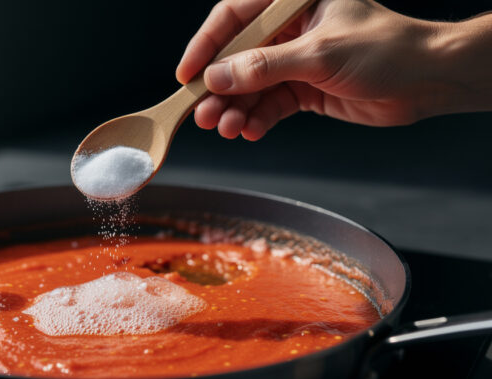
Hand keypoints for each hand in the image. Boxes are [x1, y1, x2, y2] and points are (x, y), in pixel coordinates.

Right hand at [177, 0, 491, 139]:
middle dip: (218, 88)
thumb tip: (217, 78)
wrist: (427, 81)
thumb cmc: (386, 49)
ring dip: (234, 109)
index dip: (206, 45)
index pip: (235, 17)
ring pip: (250, 86)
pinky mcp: (303, 88)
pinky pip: (269, 104)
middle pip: (237, 57)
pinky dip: (257, 120)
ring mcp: (294, 60)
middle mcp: (289, 29)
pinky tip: (248, 131)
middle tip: (201, 112)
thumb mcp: (319, 54)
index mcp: (292, 2)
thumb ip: (264, 67)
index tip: (187, 75)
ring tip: (224, 128)